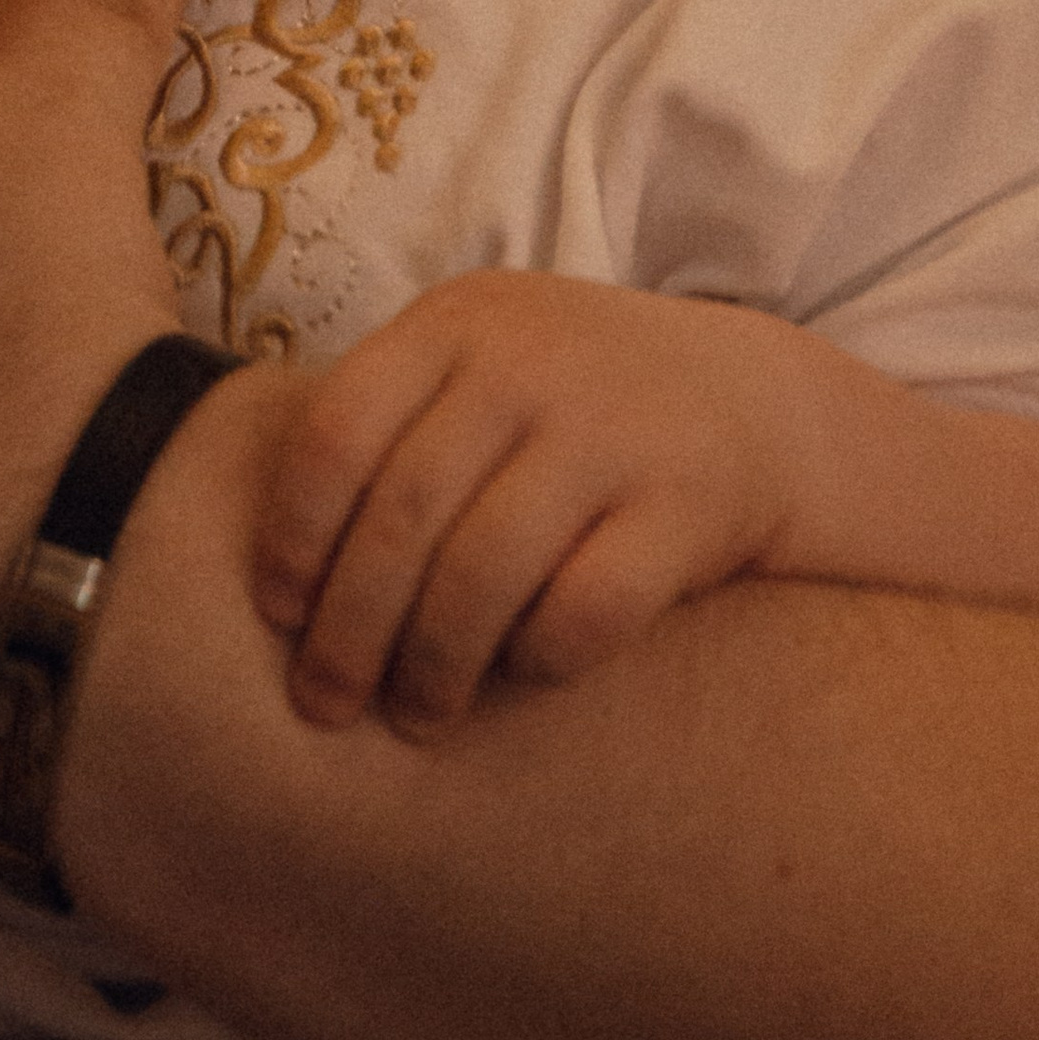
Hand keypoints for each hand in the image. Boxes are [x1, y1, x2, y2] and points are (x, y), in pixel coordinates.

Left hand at [252, 276, 822, 733]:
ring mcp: (614, 426)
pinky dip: (540, 658)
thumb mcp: (487, 367)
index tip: (277, 615)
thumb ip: (397, 428)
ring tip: (417, 717)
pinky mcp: (689, 500)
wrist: (762, 403)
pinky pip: (584, 608)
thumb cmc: (578, 409)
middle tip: (325, 703)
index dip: (293, 536)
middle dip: (349, 630)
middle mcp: (530, 361)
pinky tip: (525, 677)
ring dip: (432, 665)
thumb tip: (276, 580)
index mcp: (459, 323)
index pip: (336, 431)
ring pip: (482, 572)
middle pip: (401, 515)